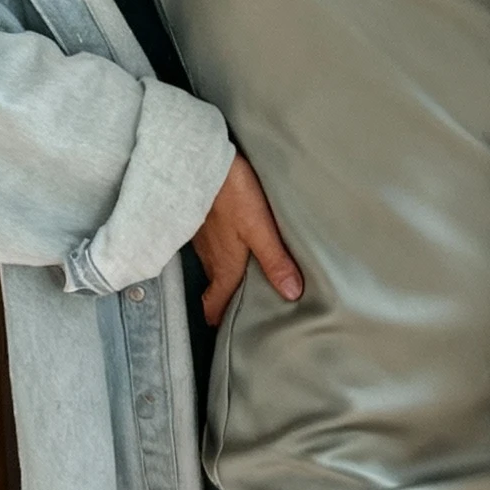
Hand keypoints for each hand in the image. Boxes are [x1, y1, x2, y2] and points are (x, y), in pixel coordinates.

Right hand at [192, 152, 302, 325]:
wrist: (199, 159)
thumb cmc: (231, 193)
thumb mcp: (260, 229)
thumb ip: (275, 262)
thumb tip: (292, 294)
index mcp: (224, 265)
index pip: (213, 303)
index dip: (218, 319)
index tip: (223, 331)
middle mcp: (209, 257)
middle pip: (214, 286)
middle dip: (223, 299)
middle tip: (237, 307)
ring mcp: (200, 238)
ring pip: (211, 265)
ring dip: (221, 274)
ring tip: (238, 277)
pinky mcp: (198, 218)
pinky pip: (207, 245)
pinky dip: (217, 251)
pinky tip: (228, 242)